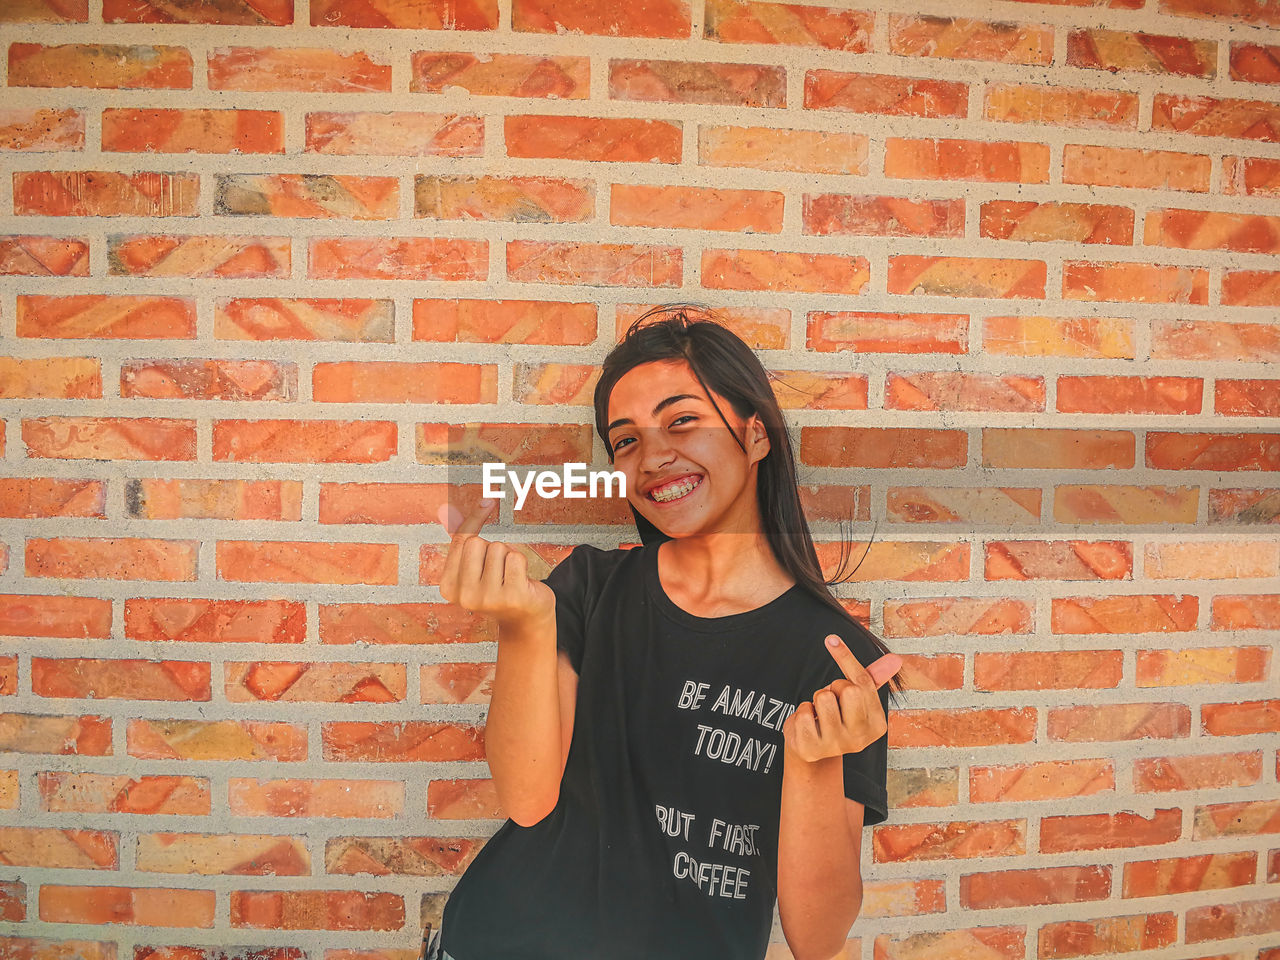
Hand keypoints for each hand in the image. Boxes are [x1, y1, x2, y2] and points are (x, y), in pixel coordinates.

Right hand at [438, 498, 554, 629]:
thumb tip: (446, 509)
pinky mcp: (512, 596)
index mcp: (448, 587)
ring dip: (509, 558)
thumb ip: (461, 540)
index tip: (488, 500)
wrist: (525, 619)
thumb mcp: (473, 567)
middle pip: (477, 542)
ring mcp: (487, 598)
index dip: (475, 518)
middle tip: (498, 570)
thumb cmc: (498, 586)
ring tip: (510, 578)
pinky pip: (516, 557)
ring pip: (499, 548)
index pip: (460, 539)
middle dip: (492, 549)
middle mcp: (464, 595)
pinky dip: (522, 563)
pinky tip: (521, 581)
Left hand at [782, 636, 900, 763]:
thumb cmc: (839, 716)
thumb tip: (896, 659)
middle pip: (846, 688)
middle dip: (834, 687)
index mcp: (877, 725)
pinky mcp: (811, 749)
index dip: (845, 657)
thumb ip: (873, 678)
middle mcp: (860, 739)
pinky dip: (802, 712)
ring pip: (823, 697)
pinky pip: (803, 712)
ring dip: (816, 700)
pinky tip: (809, 725)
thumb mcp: (857, 698)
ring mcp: (835, 746)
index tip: (831, 639)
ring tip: (820, 713)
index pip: (862, 682)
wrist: (813, 748)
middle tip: (833, 701)